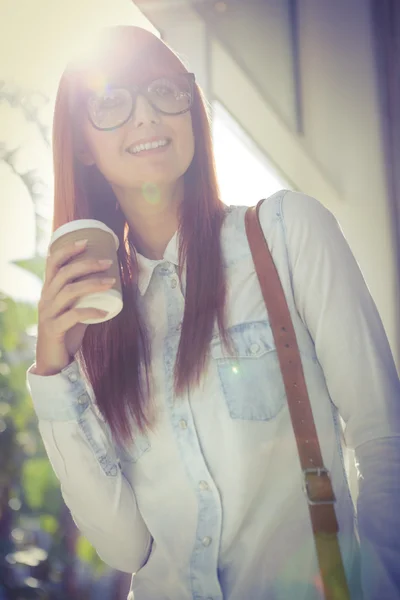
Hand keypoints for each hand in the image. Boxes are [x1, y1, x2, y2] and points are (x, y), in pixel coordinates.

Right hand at [35, 239, 114, 375]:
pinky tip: (105, 314)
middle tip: (108, 262)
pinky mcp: (54, 329)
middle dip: (86, 264)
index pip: (53, 264)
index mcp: (49, 291)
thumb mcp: (74, 310)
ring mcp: (48, 314)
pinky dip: (91, 312)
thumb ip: (84, 297)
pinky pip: (73, 316)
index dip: (67, 250)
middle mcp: (46, 299)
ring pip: (69, 292)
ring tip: (112, 282)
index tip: (86, 242)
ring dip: (92, 284)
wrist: (52, 360)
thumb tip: (110, 281)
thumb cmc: (66, 332)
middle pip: (63, 274)